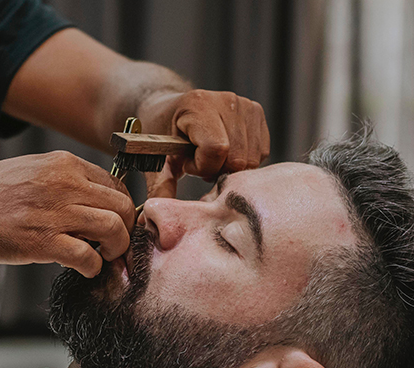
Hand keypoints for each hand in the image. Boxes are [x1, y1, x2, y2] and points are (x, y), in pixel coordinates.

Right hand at [0, 151, 134, 277]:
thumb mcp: (32, 170)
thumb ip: (64, 181)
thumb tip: (94, 201)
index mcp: (64, 164)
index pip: (116, 183)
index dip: (122, 207)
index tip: (116, 223)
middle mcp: (64, 184)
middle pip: (123, 205)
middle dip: (126, 229)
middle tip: (115, 245)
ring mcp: (54, 212)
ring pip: (115, 229)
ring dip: (116, 249)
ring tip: (104, 257)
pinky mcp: (42, 242)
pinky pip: (88, 256)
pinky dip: (94, 267)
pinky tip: (84, 269)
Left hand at [138, 90, 269, 180]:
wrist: (173, 107)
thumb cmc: (163, 133)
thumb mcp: (156, 158)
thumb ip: (160, 186)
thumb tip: (152, 221)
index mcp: (198, 105)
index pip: (216, 150)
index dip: (202, 166)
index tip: (187, 162)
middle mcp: (226, 100)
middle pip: (237, 158)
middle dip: (216, 170)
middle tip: (199, 162)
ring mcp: (245, 105)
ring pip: (251, 159)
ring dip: (230, 166)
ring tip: (210, 156)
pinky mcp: (257, 112)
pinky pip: (261, 152)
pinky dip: (243, 160)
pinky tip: (225, 152)